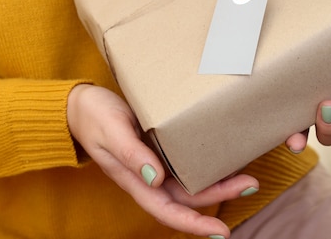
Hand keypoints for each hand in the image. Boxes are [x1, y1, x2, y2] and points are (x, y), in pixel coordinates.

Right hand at [67, 84, 257, 238]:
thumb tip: (155, 179)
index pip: (166, 210)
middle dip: (219, 196)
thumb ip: (130, 154)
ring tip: (246, 175)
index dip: (193, 223)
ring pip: (189, 181)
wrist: (80, 104)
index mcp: (133, 179)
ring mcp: (153, 162)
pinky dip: (204, 163)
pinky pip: (184, 162)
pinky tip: (221, 156)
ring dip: (217, 181)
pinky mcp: (157, 147)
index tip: (221, 232)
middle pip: (186, 196)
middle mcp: (147, 176)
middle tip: (251, 184)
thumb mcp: (110, 131)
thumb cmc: (92, 116)